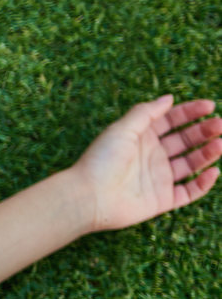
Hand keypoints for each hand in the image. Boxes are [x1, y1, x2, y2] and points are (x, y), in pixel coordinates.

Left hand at [69, 94, 219, 232]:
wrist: (89, 197)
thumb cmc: (101, 160)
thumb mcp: (122, 129)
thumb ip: (146, 113)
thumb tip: (170, 98)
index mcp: (141, 137)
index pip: (171, 121)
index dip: (190, 112)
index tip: (210, 106)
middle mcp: (151, 156)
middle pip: (185, 140)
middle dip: (204, 131)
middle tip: (220, 124)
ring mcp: (158, 178)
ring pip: (191, 163)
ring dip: (208, 153)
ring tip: (221, 143)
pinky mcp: (161, 200)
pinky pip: (189, 191)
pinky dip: (202, 183)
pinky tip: (212, 171)